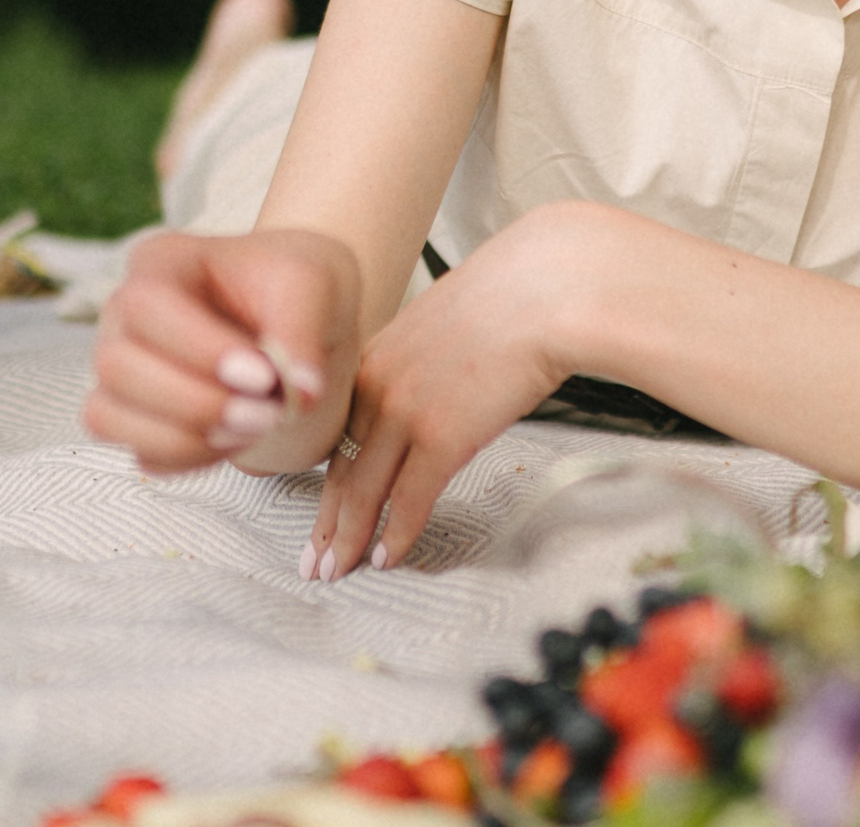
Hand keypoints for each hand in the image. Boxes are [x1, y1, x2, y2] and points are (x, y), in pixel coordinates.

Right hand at [83, 226, 359, 474]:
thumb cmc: (290, 284)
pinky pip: (142, 454)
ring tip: (255, 428)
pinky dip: (191, 459)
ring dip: (185, 438)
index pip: (147, 305)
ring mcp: (121, 369)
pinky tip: (238, 438)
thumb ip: (300, 334)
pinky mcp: (136, 417)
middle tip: (268, 413)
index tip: (264, 377)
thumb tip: (301, 396)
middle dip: (195, 402)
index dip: (199, 350)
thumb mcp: (308, 286)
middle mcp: (123, 315)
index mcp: (160, 262)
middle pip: (116, 365)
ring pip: (108, 417)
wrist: (293, 309)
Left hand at [303, 217, 575, 579]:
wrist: (545, 289)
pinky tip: (388, 558)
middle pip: (338, 466)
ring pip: (362, 490)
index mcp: (376, 356)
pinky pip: (410, 498)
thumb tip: (436, 389)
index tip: (320, 509)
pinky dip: (397, 533)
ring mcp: (406, 412)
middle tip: (313, 559)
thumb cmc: (513, 297)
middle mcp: (378, 384)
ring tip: (338, 571)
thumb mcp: (446, 323)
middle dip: (325, 520)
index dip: (326, 478)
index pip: (337, 432)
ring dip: (348, 538)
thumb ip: (425, 361)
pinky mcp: (442, 435)